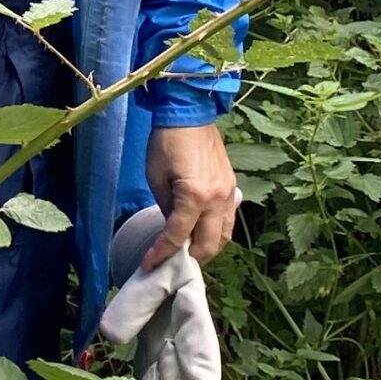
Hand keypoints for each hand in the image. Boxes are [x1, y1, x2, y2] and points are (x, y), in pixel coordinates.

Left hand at [143, 123, 238, 269]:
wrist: (190, 114)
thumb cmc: (166, 142)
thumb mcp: (156, 177)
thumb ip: (167, 207)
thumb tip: (173, 228)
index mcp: (194, 196)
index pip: (178, 236)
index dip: (162, 253)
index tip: (149, 265)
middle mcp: (216, 199)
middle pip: (208, 244)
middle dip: (189, 259)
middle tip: (171, 264)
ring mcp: (228, 194)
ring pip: (224, 236)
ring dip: (207, 249)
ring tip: (188, 254)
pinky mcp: (231, 187)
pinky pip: (228, 221)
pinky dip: (216, 233)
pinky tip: (203, 234)